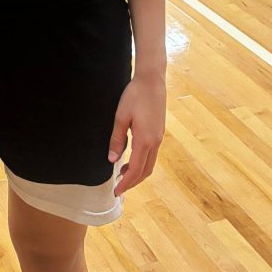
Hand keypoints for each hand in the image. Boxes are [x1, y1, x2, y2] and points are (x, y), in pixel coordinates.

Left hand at [108, 72, 165, 195]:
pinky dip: (142, 162)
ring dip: (138, 172)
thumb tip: (112, 159)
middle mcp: (155, 142)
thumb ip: (117, 139)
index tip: (117, 192)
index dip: (126, 183)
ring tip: (122, 174)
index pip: (136, 170)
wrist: (151, 80)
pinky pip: (151, 154)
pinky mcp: (159, 132)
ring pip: (150, 164)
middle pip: (145, 171)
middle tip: (118, 187)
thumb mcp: (121, 116)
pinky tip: (132, 159)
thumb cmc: (134, 95)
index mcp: (145, 140)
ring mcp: (159, 137)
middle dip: (132, 182)